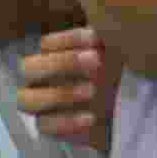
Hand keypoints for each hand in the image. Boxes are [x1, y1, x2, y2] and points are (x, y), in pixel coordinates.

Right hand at [17, 28, 121, 153]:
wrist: (130, 117)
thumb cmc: (120, 80)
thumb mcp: (117, 57)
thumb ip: (107, 43)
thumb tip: (105, 28)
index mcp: (53, 57)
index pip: (47, 44)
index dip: (69, 40)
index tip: (96, 39)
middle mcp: (40, 80)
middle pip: (29, 68)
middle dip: (61, 63)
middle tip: (94, 60)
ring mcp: (40, 105)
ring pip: (26, 99)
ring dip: (59, 94)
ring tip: (92, 91)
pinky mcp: (49, 128)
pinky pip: (44, 126)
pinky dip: (66, 122)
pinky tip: (90, 118)